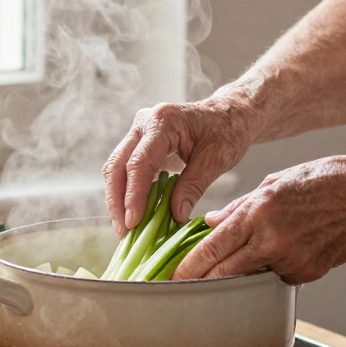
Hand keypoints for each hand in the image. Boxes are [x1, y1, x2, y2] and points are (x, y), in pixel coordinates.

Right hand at [104, 99, 258, 234]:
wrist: (229, 114)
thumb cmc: (227, 131)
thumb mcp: (216, 159)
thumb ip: (193, 186)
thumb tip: (174, 215)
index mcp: (163, 121)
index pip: (139, 163)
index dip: (134, 195)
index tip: (133, 223)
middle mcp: (144, 123)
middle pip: (117, 165)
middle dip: (117, 201)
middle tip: (124, 231)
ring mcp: (139, 132)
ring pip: (116, 169)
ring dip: (117, 200)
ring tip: (126, 228)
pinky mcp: (140, 144)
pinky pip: (125, 170)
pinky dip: (127, 193)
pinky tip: (133, 214)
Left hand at [172, 155, 345, 283]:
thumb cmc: (323, 181)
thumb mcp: (274, 183)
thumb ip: (239, 207)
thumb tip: (211, 223)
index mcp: (257, 211)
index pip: (211, 247)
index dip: (189, 267)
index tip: (174, 277)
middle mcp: (271, 238)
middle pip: (223, 271)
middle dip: (202, 281)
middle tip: (185, 287)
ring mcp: (291, 259)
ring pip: (251, 276)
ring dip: (241, 272)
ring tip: (244, 261)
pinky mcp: (308, 273)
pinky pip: (279, 277)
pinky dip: (274, 269)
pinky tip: (288, 250)